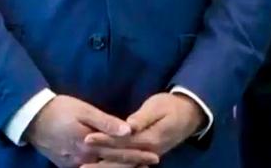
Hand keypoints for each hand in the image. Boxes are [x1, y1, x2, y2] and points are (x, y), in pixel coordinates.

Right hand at [25, 94, 158, 167]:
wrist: (28, 118)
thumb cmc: (57, 109)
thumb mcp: (82, 110)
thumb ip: (105, 122)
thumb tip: (128, 130)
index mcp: (90, 145)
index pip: (119, 151)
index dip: (137, 153)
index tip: (154, 155)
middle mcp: (84, 159)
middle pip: (113, 164)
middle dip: (133, 164)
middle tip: (151, 163)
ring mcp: (73, 164)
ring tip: (135, 167)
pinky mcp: (65, 164)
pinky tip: (109, 165)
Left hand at [82, 92, 203, 163]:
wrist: (189, 115)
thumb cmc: (171, 107)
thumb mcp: (157, 107)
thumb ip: (143, 118)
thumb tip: (129, 125)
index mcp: (151, 139)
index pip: (123, 141)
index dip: (105, 140)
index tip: (87, 138)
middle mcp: (149, 151)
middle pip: (121, 158)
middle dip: (101, 160)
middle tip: (81, 164)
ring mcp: (148, 155)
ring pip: (124, 165)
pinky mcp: (146, 155)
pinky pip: (128, 164)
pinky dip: (115, 166)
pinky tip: (101, 167)